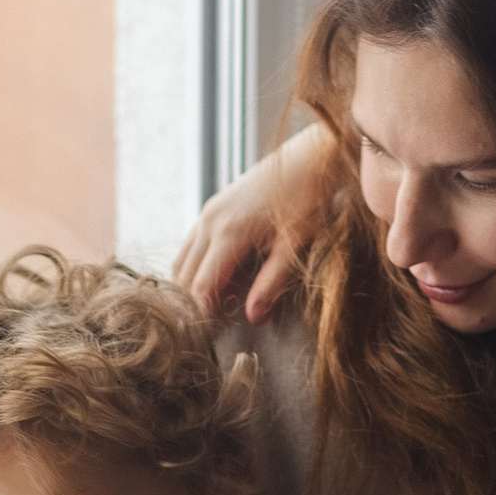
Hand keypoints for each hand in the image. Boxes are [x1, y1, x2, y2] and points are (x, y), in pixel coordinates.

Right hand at [170, 124, 328, 321]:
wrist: (313, 153)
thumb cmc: (311, 196)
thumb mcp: (296, 244)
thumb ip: (272, 283)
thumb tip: (254, 318)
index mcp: (229, 233)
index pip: (202, 287)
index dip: (201, 316)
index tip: (206, 341)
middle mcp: (210, 221)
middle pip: (185, 276)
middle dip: (191, 306)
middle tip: (205, 334)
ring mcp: (208, 211)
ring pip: (182, 260)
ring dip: (190, 288)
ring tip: (207, 313)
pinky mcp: (214, 206)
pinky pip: (191, 245)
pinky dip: (194, 268)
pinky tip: (212, 283)